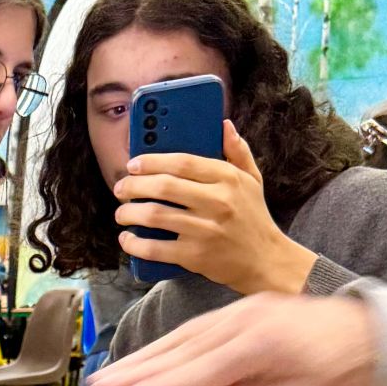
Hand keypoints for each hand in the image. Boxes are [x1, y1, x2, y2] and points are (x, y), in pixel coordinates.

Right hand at [92, 293, 378, 385]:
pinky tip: (148, 361)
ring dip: (145, 358)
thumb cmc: (347, 374)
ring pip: (184, 337)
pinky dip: (169, 347)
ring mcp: (245, 313)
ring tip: (110, 377)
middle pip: (182, 349)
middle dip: (137, 370)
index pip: (199, 371)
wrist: (380, 335)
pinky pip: (198, 331)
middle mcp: (248, 322)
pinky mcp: (245, 313)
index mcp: (263, 345)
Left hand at [115, 123, 317, 296]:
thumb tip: (224, 125)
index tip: (133, 164)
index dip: (152, 161)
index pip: (182, 162)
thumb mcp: (252, 180)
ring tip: (121, 213)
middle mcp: (217, 202)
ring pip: (155, 216)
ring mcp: (205, 230)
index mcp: (227, 179)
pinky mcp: (195, 256)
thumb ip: (237, 151)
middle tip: (121, 188)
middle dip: (134, 186)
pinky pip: (156, 248)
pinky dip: (135, 244)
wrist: (265, 260)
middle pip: (164, 187)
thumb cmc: (254, 217)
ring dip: (130, 213)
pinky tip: (127, 239)